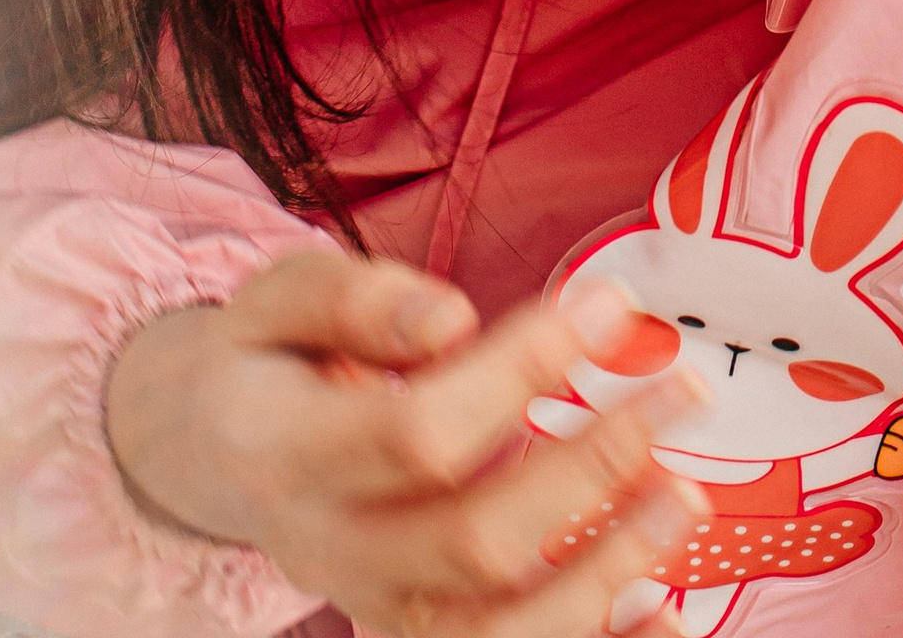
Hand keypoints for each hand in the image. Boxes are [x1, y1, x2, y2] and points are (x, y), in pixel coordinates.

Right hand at [103, 250, 704, 637]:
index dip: (521, 371)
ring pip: (491, 635)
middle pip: (469, 543)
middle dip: (592, 469)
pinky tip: (666, 616)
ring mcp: (375, 608)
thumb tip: (452, 323)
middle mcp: (332, 551)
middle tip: (683, 392)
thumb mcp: (281, 299)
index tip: (611, 307)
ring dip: (603, 577)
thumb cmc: (273, 360)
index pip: (417, 432)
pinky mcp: (416, 637)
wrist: (218, 454)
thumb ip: (358, 298)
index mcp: (290, 455)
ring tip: (684, 499)